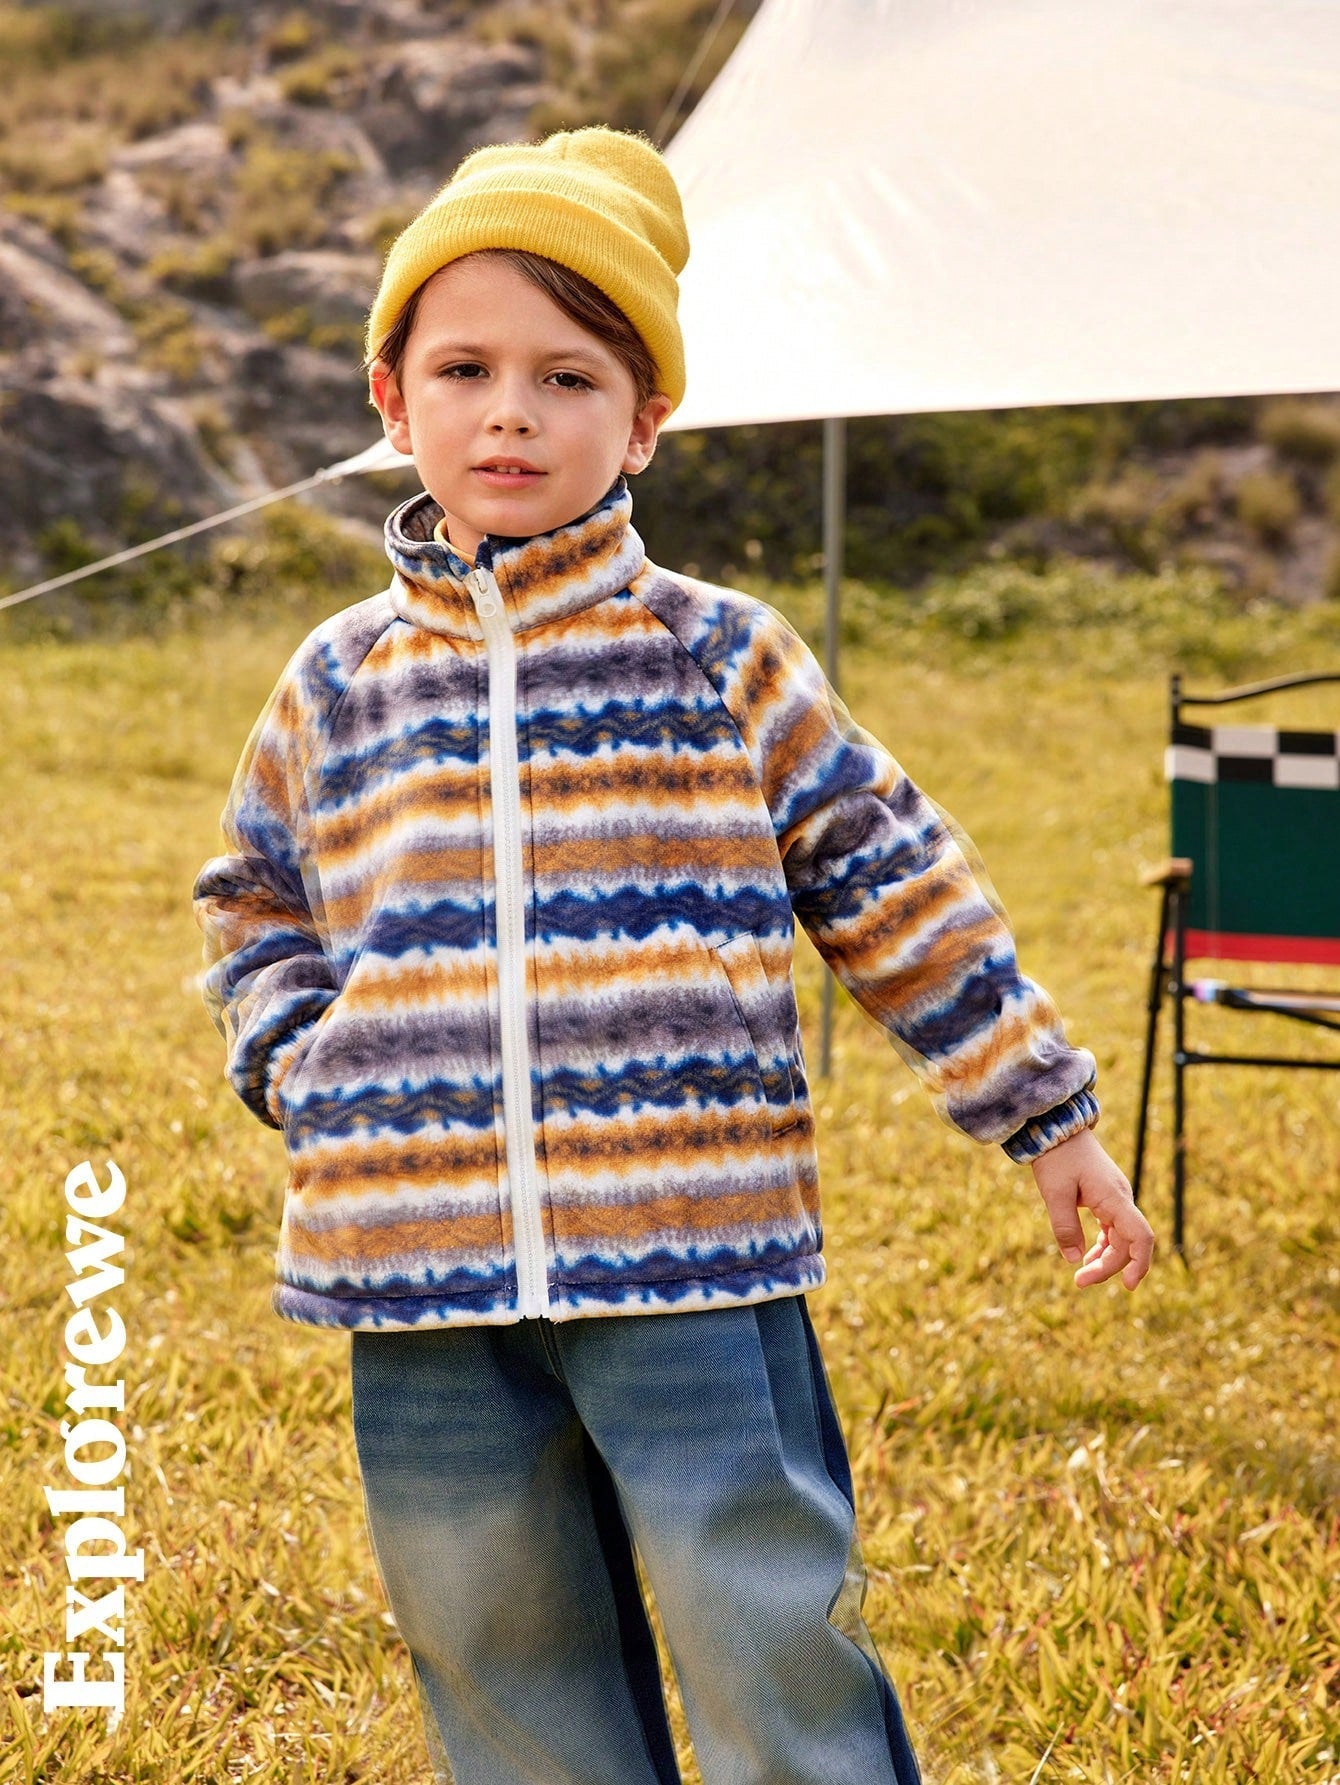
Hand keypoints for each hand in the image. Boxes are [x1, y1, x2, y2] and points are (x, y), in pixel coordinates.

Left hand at [1030, 1129, 1154, 1289]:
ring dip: (1105, 1259)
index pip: (1141, 1237)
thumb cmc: (1056, 1157)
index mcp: (1114, 1198)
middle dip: (1108, 1267)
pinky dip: (1103, 1245)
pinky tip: (1087, 1257)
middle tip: (1079, 1282)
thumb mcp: (1055, 1193)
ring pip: (1120, 1238)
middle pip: (1127, 1244)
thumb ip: (1065, 1227)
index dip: (1140, 1264)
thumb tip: (1075, 1261)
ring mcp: (1115, 1198)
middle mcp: (1121, 1199)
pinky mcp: (1106, 1197)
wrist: (1056, 1128)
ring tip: (1082, 1276)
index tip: (1128, 1286)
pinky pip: (1112, 1228)